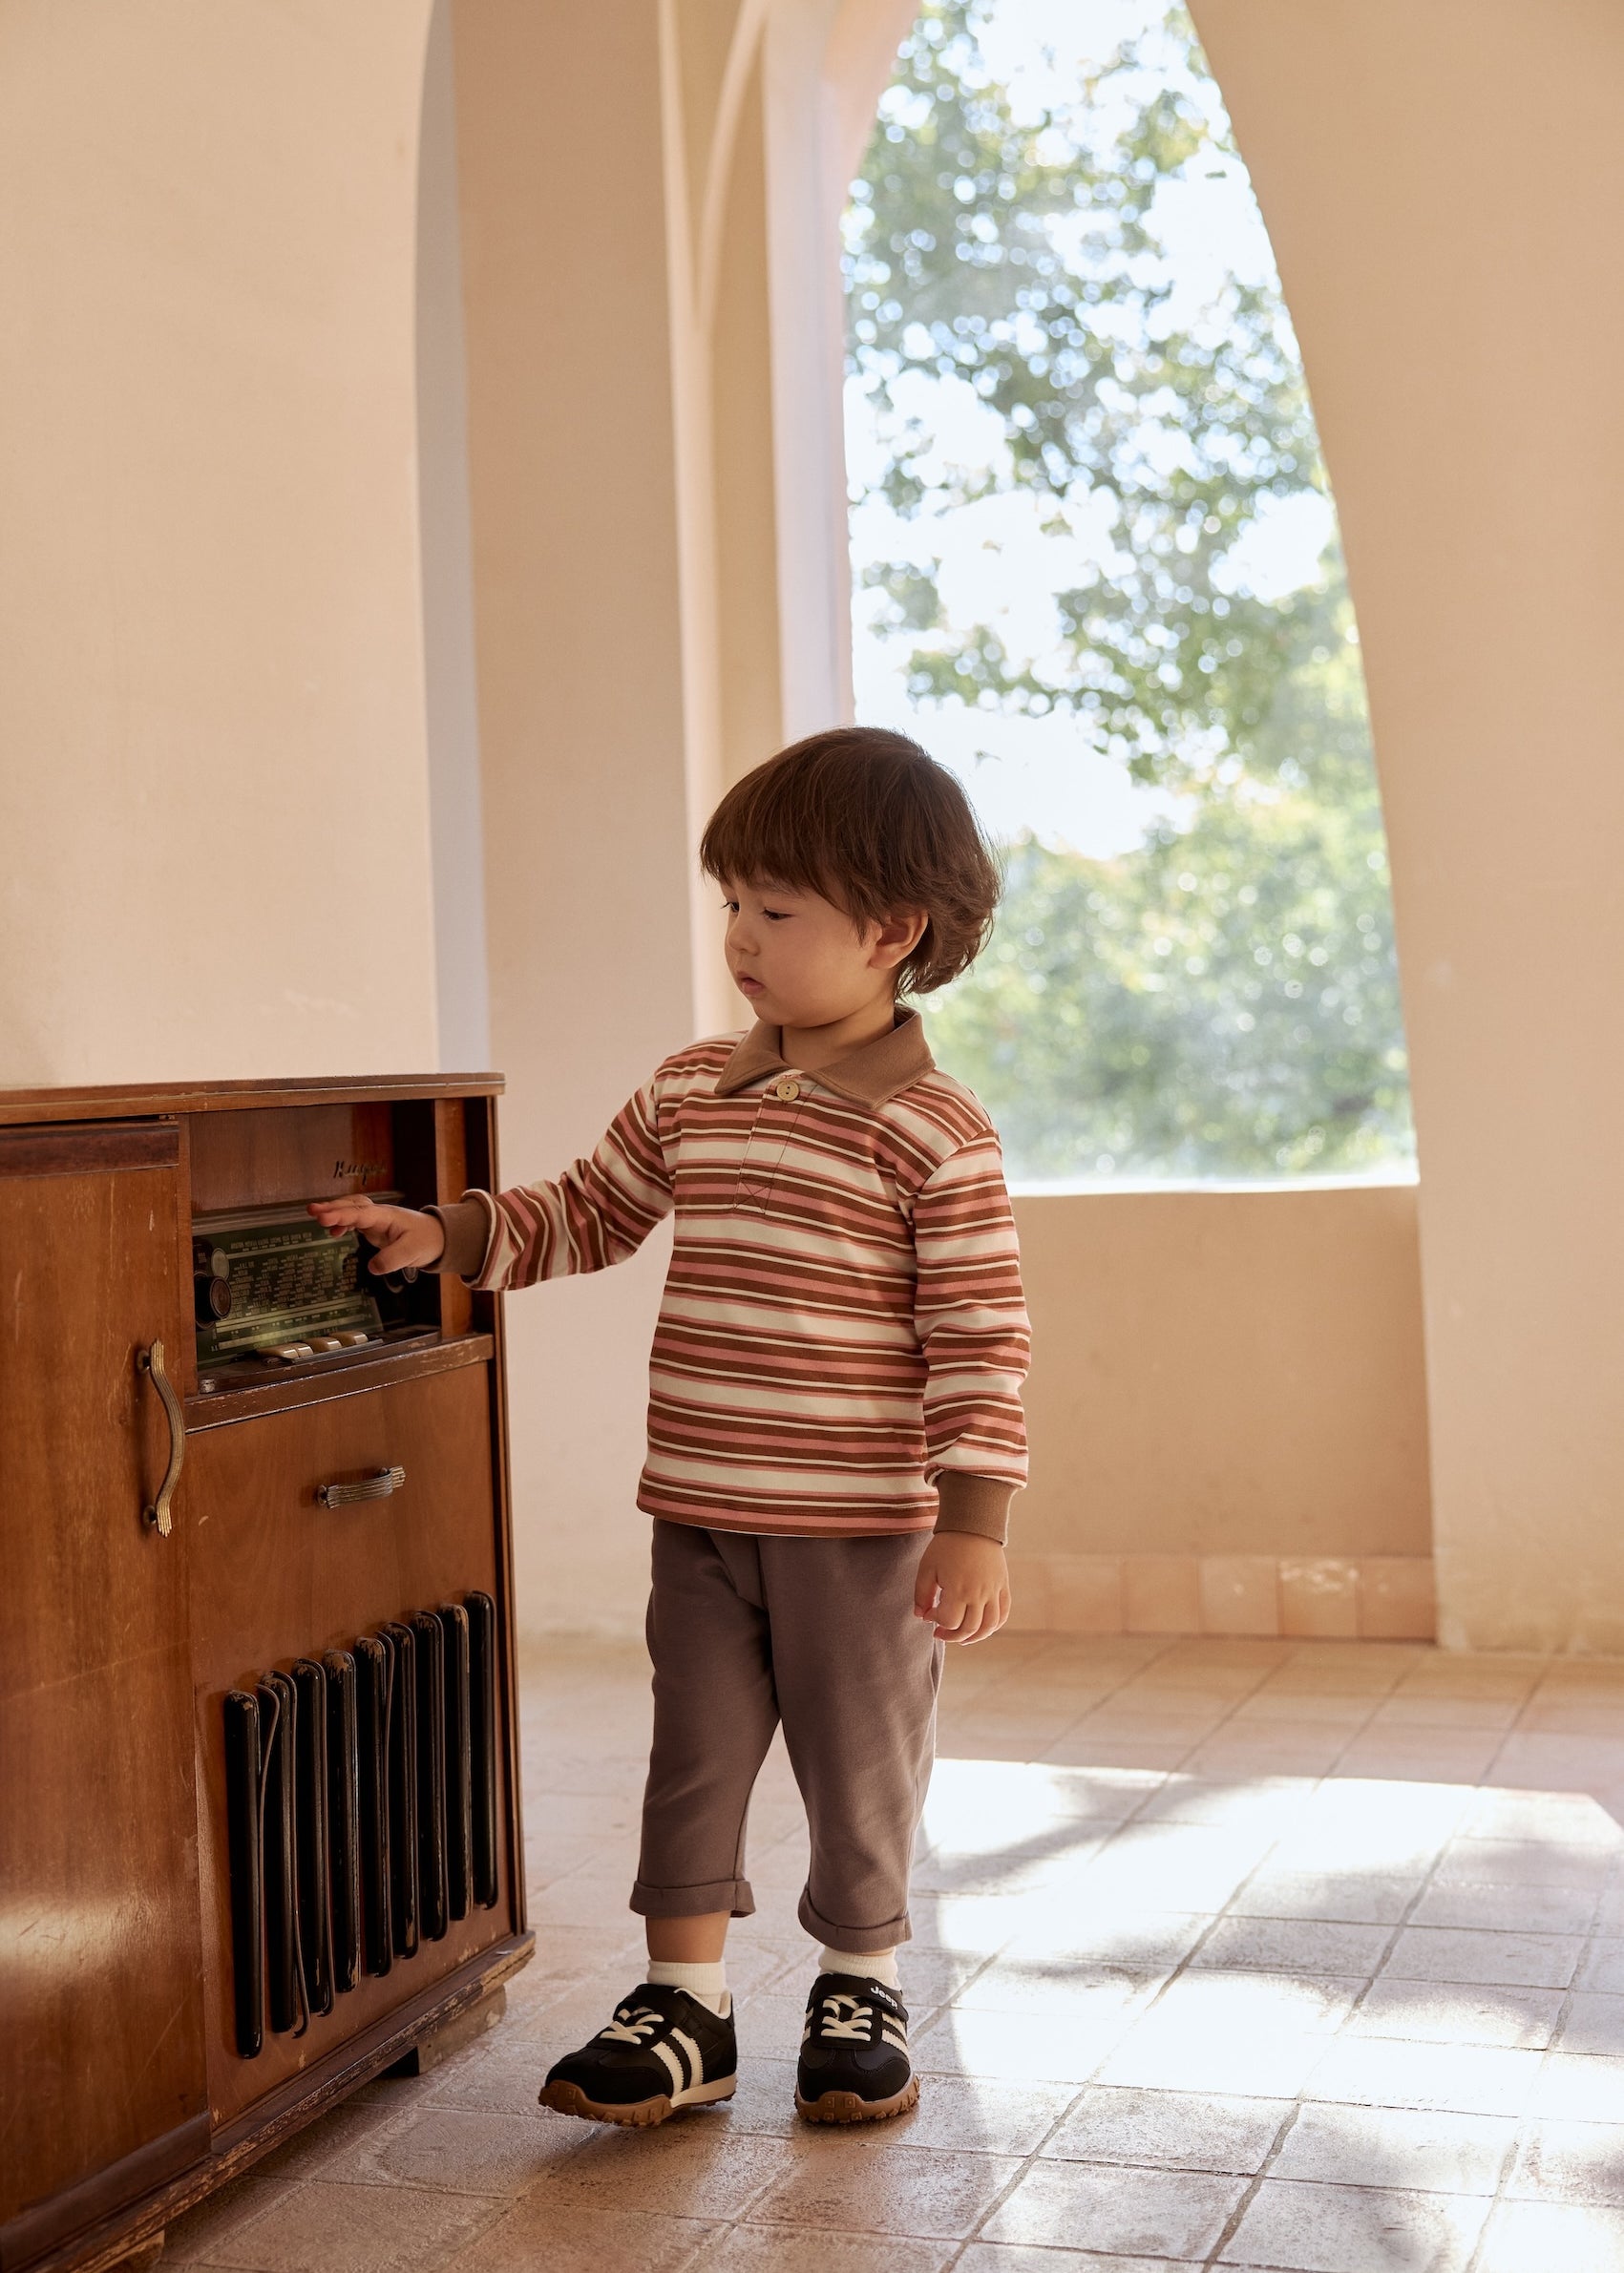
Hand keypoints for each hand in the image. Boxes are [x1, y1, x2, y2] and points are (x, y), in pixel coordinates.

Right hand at [307, 1195, 445, 1274]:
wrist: (437, 1237)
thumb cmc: (427, 1240)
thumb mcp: (413, 1252)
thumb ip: (392, 1259)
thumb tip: (372, 1267)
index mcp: (387, 1216)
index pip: (360, 1213)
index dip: (342, 1215)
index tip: (324, 1217)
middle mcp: (379, 1214)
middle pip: (352, 1206)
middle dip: (332, 1208)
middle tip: (312, 1211)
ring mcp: (376, 1219)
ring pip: (351, 1209)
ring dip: (334, 1212)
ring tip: (317, 1217)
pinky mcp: (374, 1226)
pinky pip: (354, 1219)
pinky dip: (341, 1222)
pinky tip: (333, 1232)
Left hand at [913, 1532, 1010, 1643]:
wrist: (973, 1524)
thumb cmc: (946, 1546)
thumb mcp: (927, 1567)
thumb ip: (921, 1594)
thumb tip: (921, 1616)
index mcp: (959, 1590)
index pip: (949, 1621)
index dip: (936, 1621)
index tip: (929, 1613)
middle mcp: (979, 1594)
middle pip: (969, 1629)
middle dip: (951, 1635)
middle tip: (940, 1632)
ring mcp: (994, 1591)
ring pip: (989, 1627)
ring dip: (974, 1637)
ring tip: (961, 1638)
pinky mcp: (1003, 1586)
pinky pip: (1003, 1614)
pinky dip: (994, 1626)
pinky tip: (981, 1628)